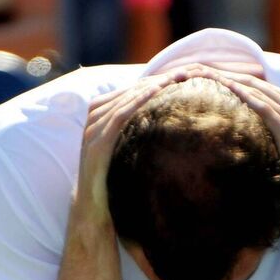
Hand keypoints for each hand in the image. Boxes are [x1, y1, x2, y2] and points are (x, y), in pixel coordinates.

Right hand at [74, 69, 187, 222]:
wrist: (93, 208)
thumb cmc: (115, 179)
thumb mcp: (128, 150)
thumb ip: (138, 133)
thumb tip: (167, 125)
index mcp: (101, 113)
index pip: (133, 90)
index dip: (158, 81)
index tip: (184, 75)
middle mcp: (94, 116)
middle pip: (131, 90)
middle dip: (159, 80)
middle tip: (186, 71)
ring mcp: (93, 127)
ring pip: (126, 98)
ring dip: (152, 87)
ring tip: (176, 78)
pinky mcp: (95, 141)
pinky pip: (118, 115)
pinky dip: (137, 102)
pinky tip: (156, 93)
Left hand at [179, 66, 279, 211]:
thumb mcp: (267, 142)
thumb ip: (256, 125)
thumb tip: (227, 118)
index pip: (255, 81)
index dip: (228, 73)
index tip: (202, 70)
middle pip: (254, 81)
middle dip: (224, 73)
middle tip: (196, 68)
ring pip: (258, 90)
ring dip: (229, 80)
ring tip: (204, 74)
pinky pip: (266, 109)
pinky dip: (246, 96)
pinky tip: (226, 88)